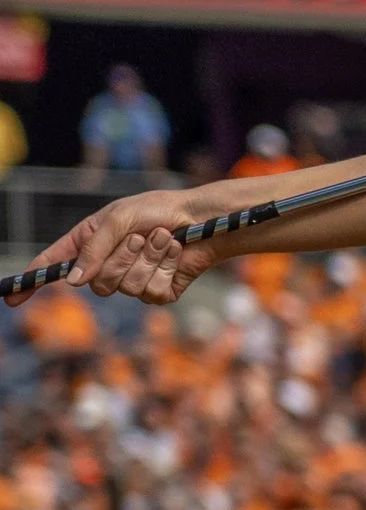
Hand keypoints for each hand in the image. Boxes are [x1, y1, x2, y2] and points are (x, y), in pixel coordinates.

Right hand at [19, 190, 218, 305]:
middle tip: (141, 237)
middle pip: (96, 283)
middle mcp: (108, 264)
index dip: (33, 282)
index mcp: (91, 242)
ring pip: (124, 287)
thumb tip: (74, 281)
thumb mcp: (120, 218)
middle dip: (121, 258)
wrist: (204, 219)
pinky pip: (150, 292)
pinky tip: (175, 253)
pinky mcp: (158, 292)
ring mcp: (133, 280)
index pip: (56, 265)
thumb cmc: (160, 210)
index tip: (12, 299)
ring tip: (162, 240)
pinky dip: (165, 269)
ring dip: (147, 260)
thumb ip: (95, 247)